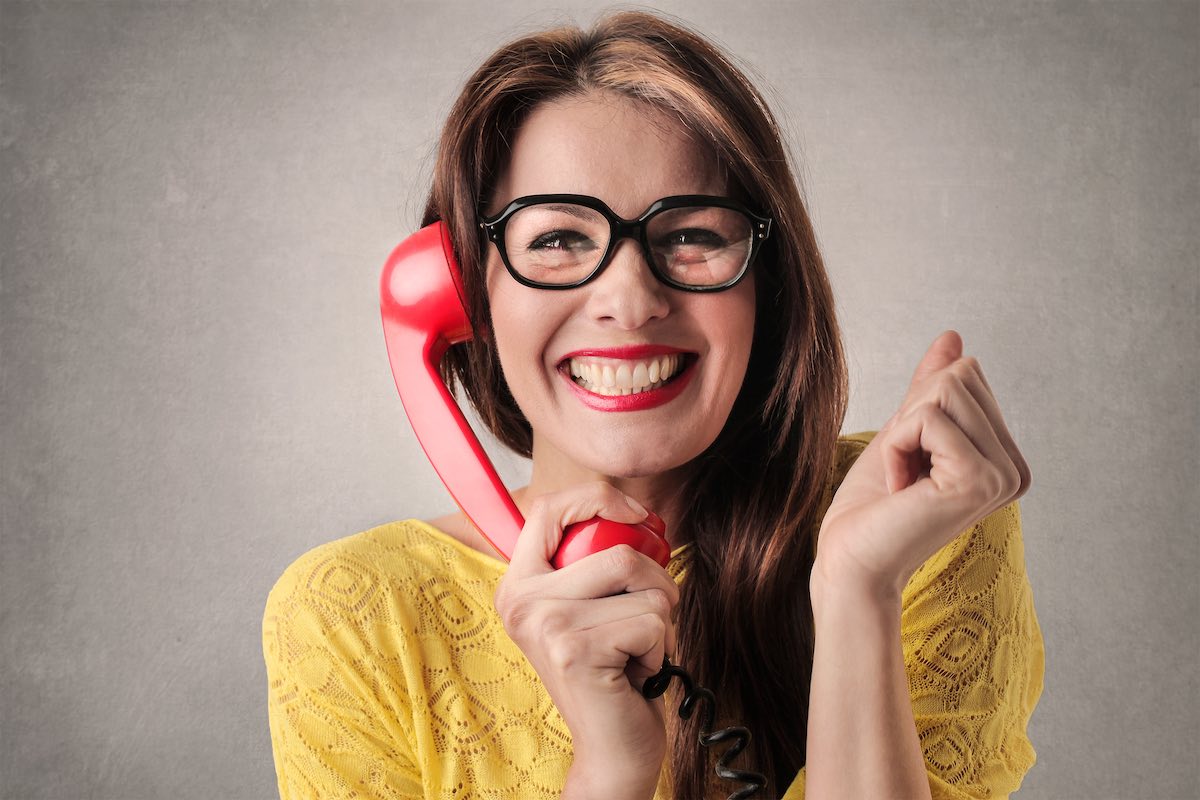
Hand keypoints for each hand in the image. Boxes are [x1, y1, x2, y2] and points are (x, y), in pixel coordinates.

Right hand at [493, 482, 676, 798]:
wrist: (612, 749)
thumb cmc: (614, 672)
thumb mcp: (594, 608)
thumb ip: (596, 562)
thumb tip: (638, 516)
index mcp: (519, 584)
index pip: (549, 507)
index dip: (600, 498)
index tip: (637, 517)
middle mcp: (520, 601)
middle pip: (615, 547)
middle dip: (654, 581)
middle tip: (647, 619)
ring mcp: (544, 624)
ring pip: (640, 581)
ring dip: (660, 617)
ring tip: (637, 649)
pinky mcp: (574, 650)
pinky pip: (650, 619)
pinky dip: (659, 648)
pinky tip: (634, 673)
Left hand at [814, 331, 1031, 597]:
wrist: (851, 560)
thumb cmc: (871, 506)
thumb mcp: (904, 432)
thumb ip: (931, 389)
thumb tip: (952, 338)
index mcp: (1006, 458)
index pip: (967, 374)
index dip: (919, 408)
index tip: (912, 461)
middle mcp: (1014, 469)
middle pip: (959, 376)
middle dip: (912, 415)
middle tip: (904, 471)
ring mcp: (1001, 475)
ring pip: (943, 391)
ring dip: (902, 432)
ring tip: (903, 481)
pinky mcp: (977, 478)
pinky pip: (927, 417)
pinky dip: (896, 445)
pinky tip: (901, 489)